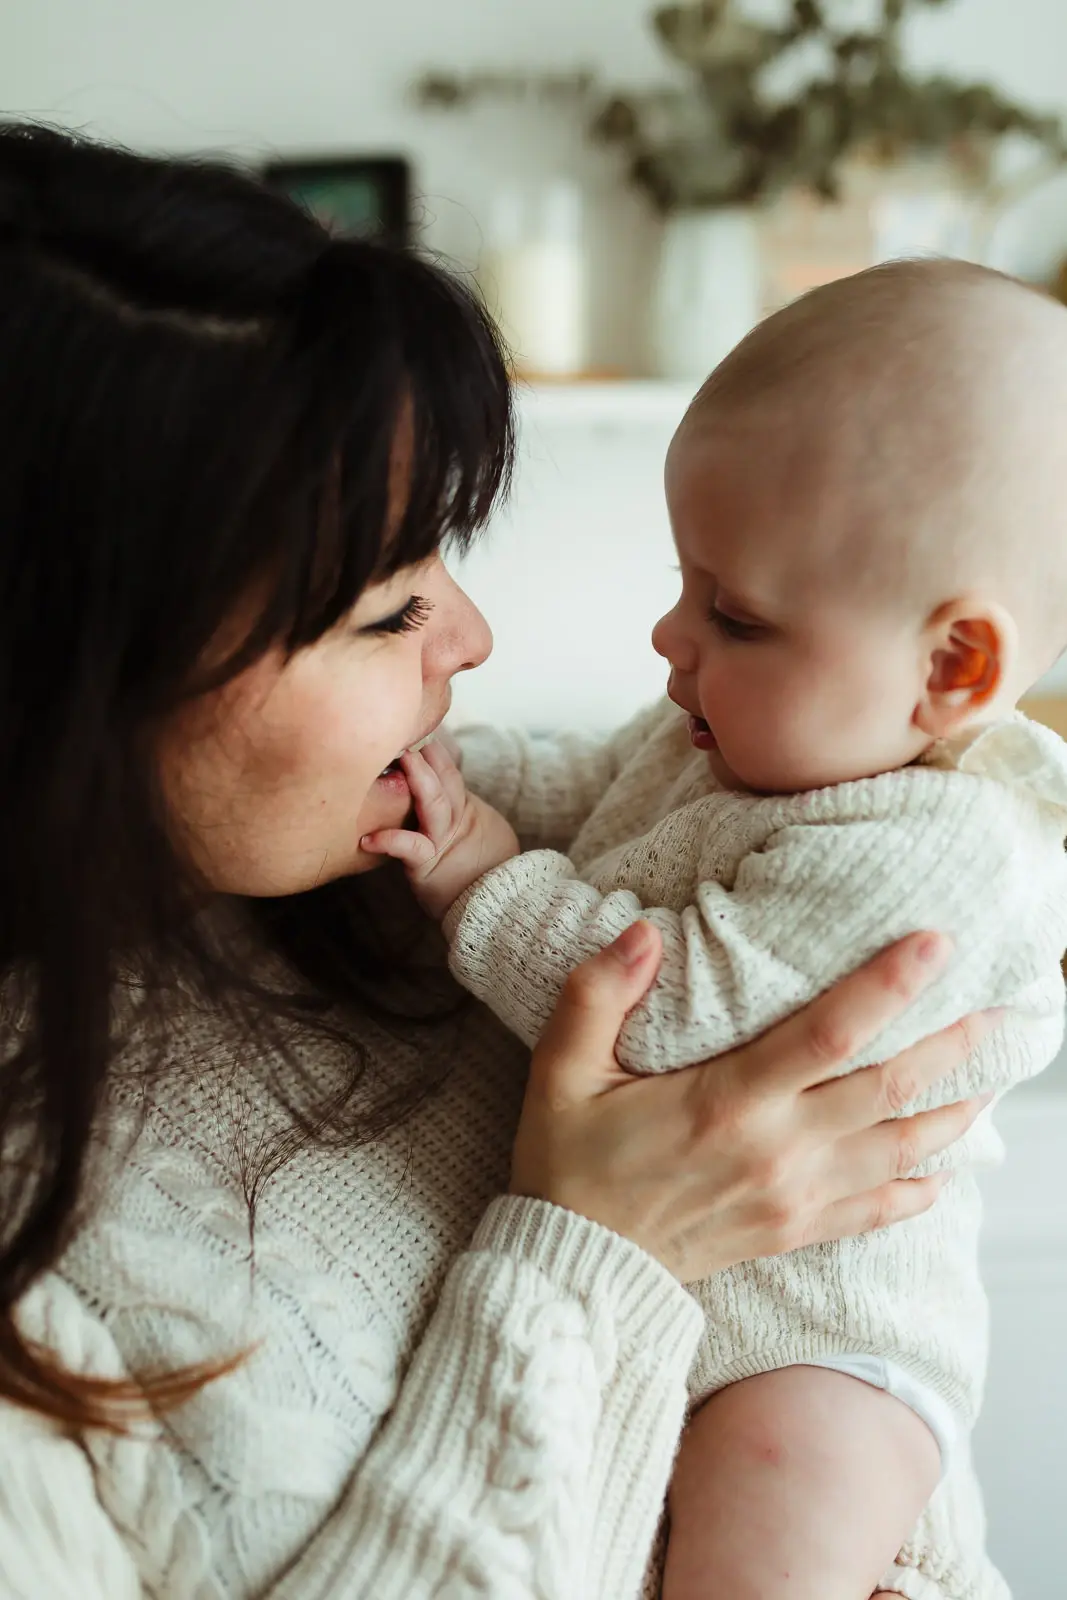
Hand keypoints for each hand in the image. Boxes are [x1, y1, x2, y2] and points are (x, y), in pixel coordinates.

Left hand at [361, 737, 517, 920]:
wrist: (492, 907)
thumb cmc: (475, 874)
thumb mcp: (474, 833)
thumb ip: (453, 810)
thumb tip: (432, 788)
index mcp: (464, 810)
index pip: (450, 772)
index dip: (435, 751)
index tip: (417, 729)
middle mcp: (457, 820)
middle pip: (446, 780)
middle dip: (428, 754)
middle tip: (408, 729)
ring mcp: (443, 840)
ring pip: (434, 804)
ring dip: (418, 780)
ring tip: (401, 757)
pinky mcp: (429, 864)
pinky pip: (411, 848)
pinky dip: (391, 841)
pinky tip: (369, 839)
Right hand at [511, 922, 994, 1281]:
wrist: (575, 1270)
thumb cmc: (568, 1165)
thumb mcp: (561, 1073)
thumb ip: (598, 995)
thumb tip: (642, 930)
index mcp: (727, 1103)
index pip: (830, 1032)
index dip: (888, 985)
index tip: (935, 944)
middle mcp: (777, 1150)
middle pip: (890, 1089)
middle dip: (952, 1045)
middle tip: (999, 1009)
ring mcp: (794, 1198)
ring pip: (900, 1150)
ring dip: (953, 1111)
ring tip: (990, 1075)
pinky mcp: (793, 1231)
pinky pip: (878, 1211)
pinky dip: (921, 1186)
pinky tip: (946, 1165)